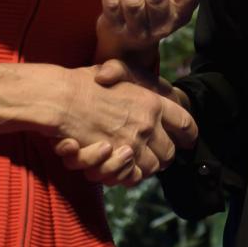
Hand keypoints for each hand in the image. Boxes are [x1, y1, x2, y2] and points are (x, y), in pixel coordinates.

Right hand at [52, 61, 197, 184]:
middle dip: (165, 155)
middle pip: (170, 153)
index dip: (189, 134)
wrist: (59, 98)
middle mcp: (147, 125)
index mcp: (152, 103)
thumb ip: (132, 77)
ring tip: (135, 158)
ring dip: (145, 166)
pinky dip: (128, 175)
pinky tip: (121, 165)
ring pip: (152, 168)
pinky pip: (132, 177)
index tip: (187, 139)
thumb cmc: (84, 82)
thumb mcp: (115, 70)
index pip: (186, 124)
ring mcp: (132, 144)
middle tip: (156, 153)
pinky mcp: (115, 160)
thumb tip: (146, 89)